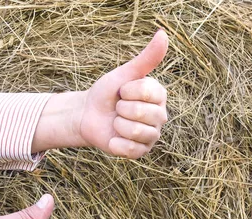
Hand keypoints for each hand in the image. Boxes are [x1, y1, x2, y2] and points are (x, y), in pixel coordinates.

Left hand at [75, 30, 168, 157]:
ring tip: (116, 122)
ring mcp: (152, 136)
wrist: (88, 116)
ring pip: (137, 132)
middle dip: (121, 109)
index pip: (147, 92)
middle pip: (143, 114)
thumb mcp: (124, 74)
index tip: (122, 91)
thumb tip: (163, 34)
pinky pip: (131, 149)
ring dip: (118, 126)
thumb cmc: (107, 93)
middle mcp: (160, 116)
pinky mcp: (141, 152)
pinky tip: (113, 138)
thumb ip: (146, 58)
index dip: (127, 91)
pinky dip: (116, 144)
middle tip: (117, 108)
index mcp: (159, 96)